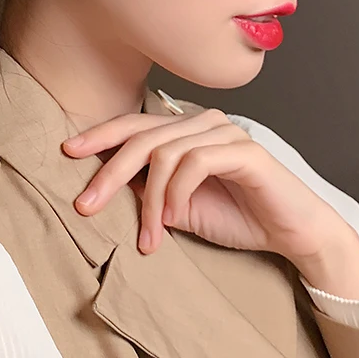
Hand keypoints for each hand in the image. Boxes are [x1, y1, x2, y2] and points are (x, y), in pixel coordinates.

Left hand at [63, 109, 358, 299]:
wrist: (290, 232)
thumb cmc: (236, 215)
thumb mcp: (177, 205)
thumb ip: (147, 188)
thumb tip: (106, 182)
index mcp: (185, 129)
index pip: (135, 125)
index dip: (100, 135)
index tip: (67, 151)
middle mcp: (202, 122)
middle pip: (142, 138)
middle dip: (108, 171)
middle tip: (85, 204)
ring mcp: (224, 132)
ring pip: (164, 153)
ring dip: (149, 200)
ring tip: (149, 235)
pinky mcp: (243, 150)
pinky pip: (194, 163)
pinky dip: (176, 193)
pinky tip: (172, 219)